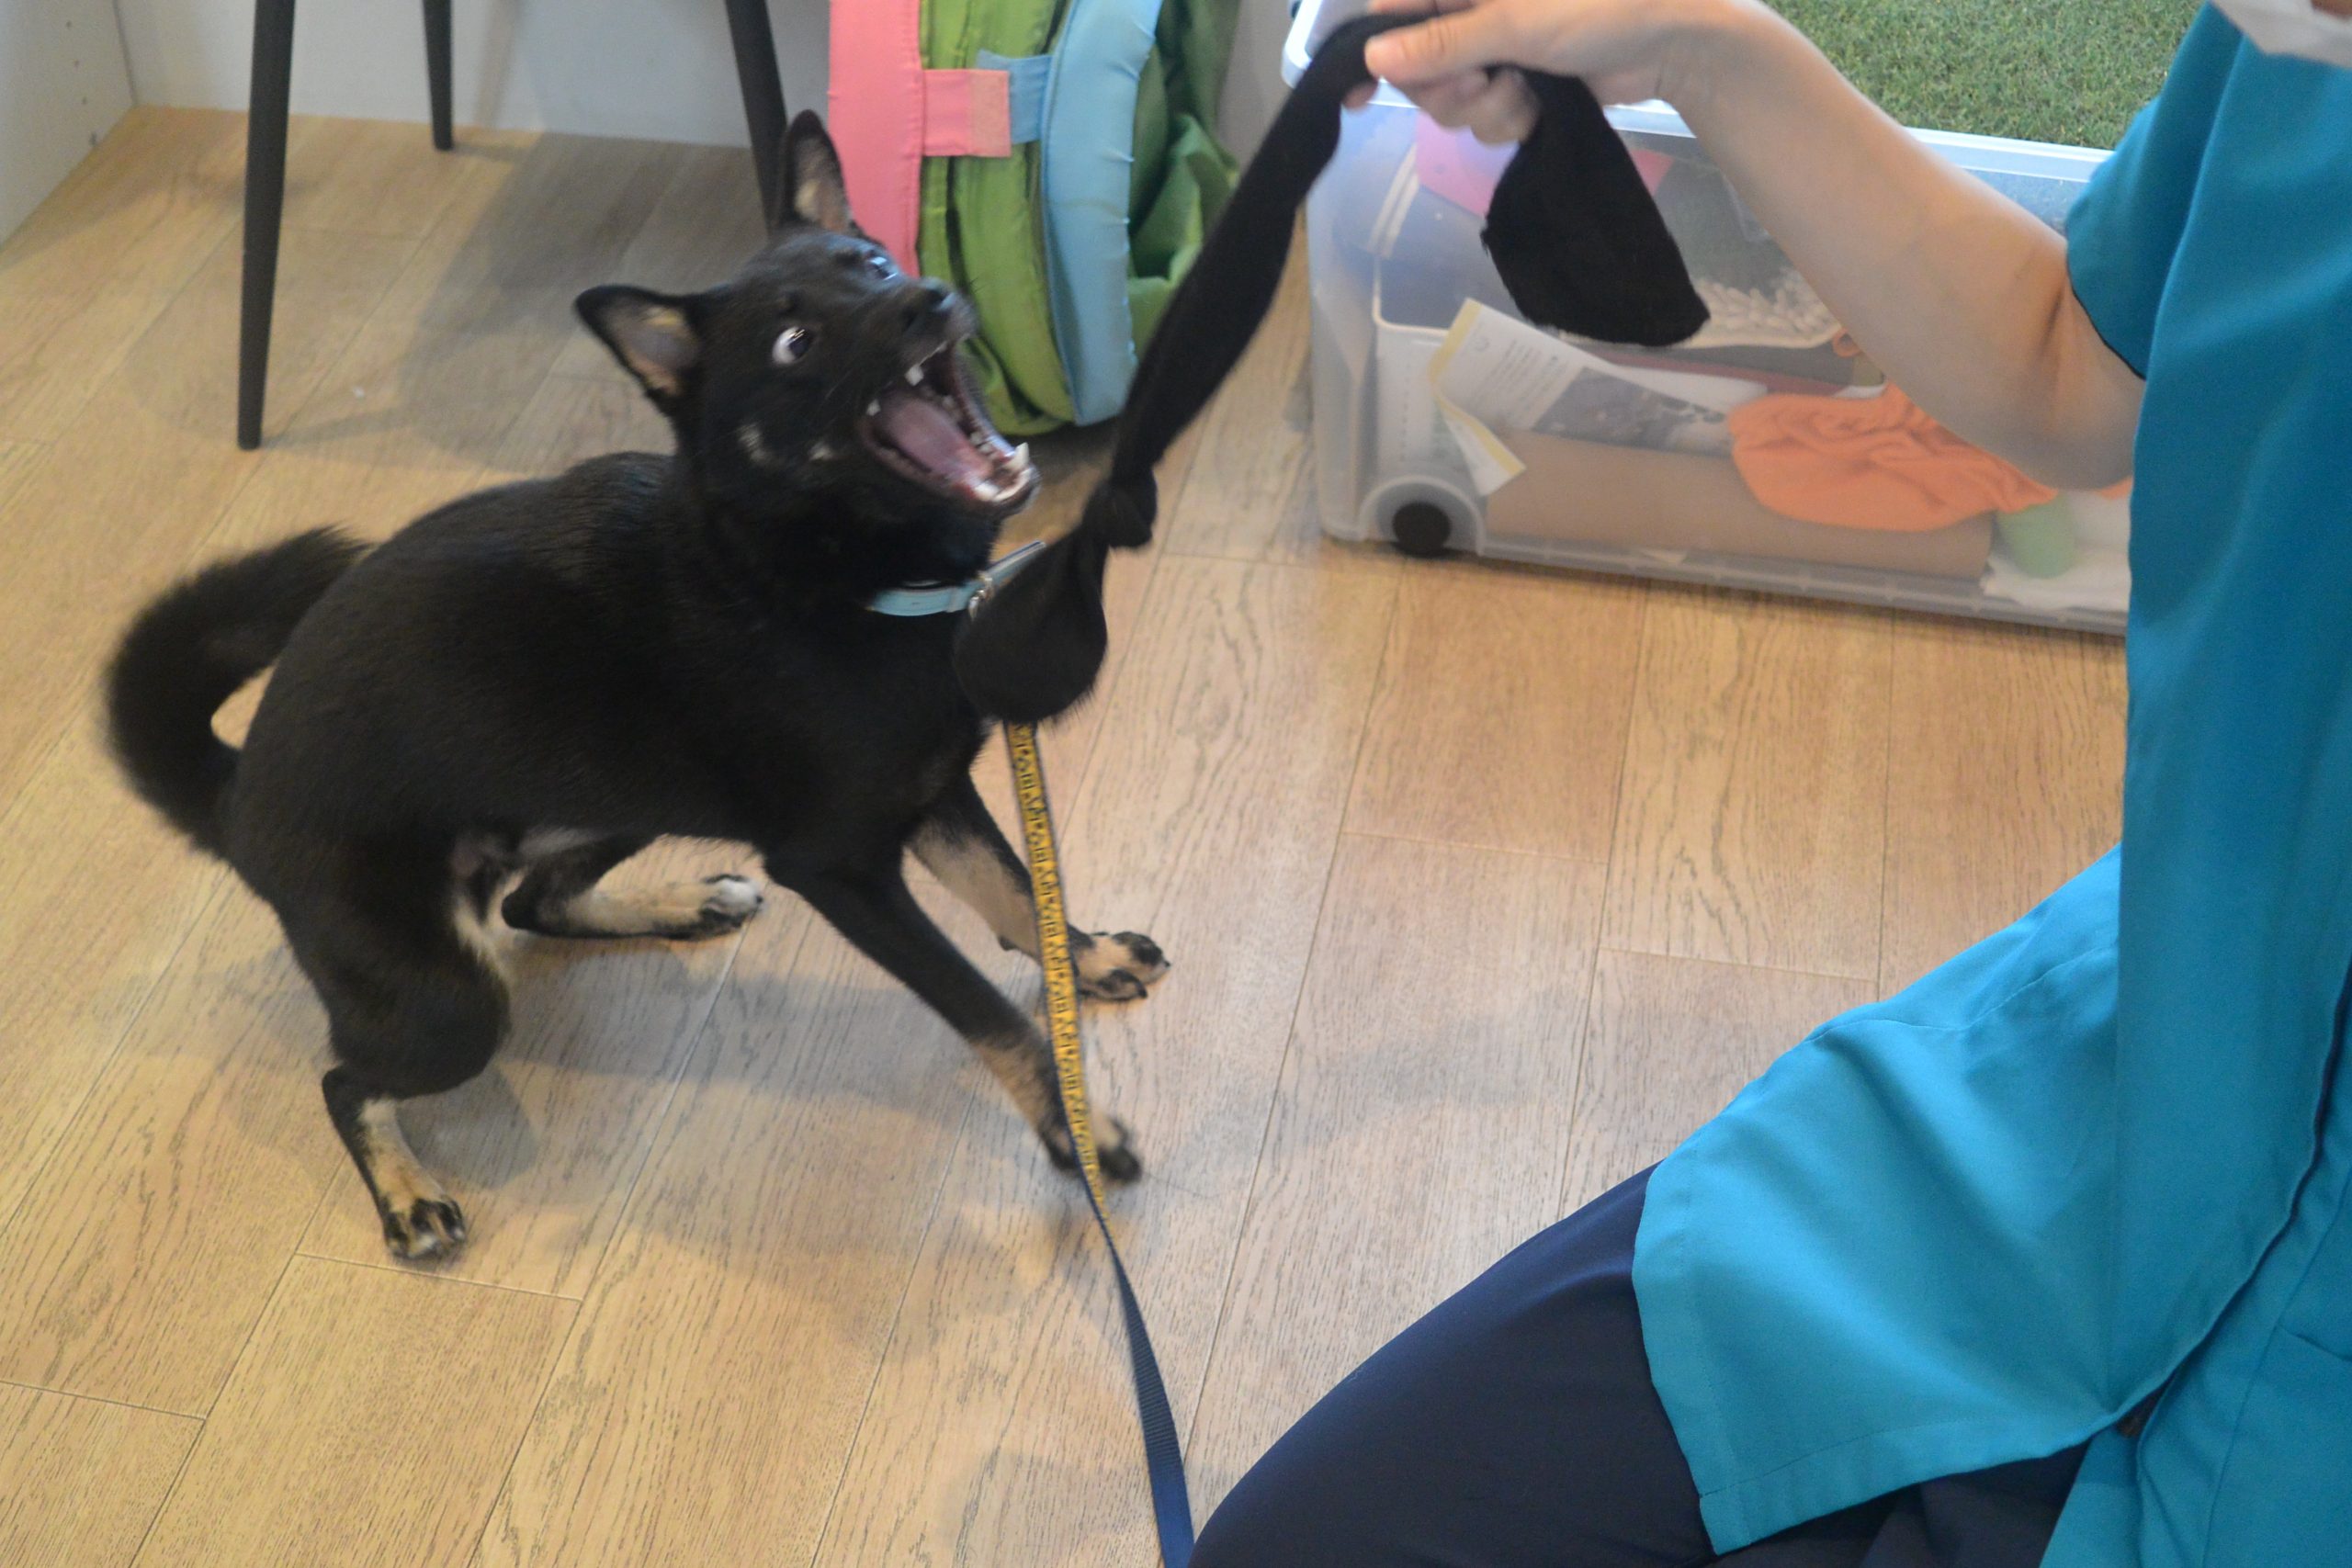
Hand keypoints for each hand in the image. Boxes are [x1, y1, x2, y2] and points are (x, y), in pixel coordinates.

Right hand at [1344, 0, 1740, 142]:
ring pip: (1451, 102)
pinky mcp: (1519, 86)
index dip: (1373, 53)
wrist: (1673, 37)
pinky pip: (1486, 120)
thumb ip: (1441, 41)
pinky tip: (1541, 105)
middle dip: (1448, 88)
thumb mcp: (1513, 19)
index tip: (1358, 93)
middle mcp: (1471, 12)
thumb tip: (1373, 59)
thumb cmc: (1597, 3)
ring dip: (1487, 108)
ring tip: (1526, 89)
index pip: (1391, 12)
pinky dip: (1512, 120)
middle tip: (1485, 81)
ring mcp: (1495, 51)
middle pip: (1415, 69)